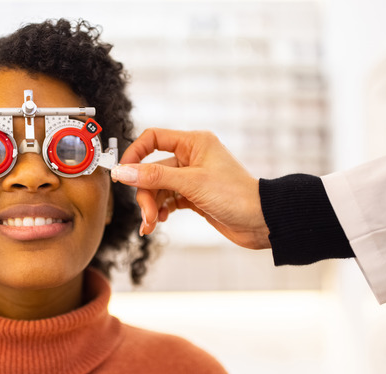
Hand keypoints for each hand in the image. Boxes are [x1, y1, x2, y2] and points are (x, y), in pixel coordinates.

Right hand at [111, 128, 270, 249]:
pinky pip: (167, 200)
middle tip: (146, 215)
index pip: (153, 138)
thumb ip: (155, 176)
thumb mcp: (192, 183)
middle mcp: (192, 157)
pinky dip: (160, 211)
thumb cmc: (237, 196)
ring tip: (151, 224)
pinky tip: (158, 222)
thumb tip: (123, 171)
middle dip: (146, 193)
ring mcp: (192, 178)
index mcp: (194, 143)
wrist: (262, 222)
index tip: (123, 173)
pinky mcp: (194, 196)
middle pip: (152, 169)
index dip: (135, 154)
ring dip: (151, 206)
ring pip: (158, 187)